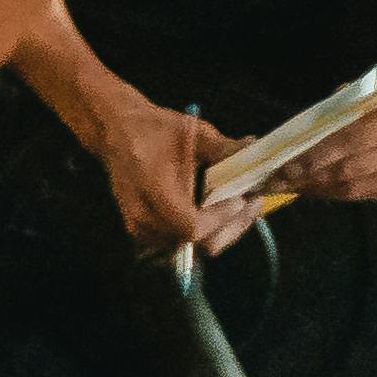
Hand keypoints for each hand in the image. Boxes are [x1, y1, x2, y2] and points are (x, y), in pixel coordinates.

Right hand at [90, 87, 255, 261]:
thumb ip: (226, 149)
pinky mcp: (142, 233)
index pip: (192, 226)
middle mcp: (142, 214)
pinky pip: (180, 244)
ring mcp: (140, 227)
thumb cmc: (156, 129)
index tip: (240, 198)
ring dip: (218, 230)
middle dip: (229, 227)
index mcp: (153, 187)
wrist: (117, 134)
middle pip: (196, 243)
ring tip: (235, 204)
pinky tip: (215, 210)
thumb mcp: (195, 132)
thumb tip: (258, 154)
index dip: (221, 218)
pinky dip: (202, 232)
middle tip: (249, 203)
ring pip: (191, 247)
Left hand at [283, 63, 376, 207]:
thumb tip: (294, 141)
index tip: (284, 166)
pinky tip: (316, 189)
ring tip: (292, 187)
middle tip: (279, 182)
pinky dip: (337, 194)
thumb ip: (331, 114)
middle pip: (348, 169)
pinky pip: (365, 195)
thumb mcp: (357, 89)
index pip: (347, 141)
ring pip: (354, 187)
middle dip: (309, 178)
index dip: (314, 157)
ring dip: (319, 189)